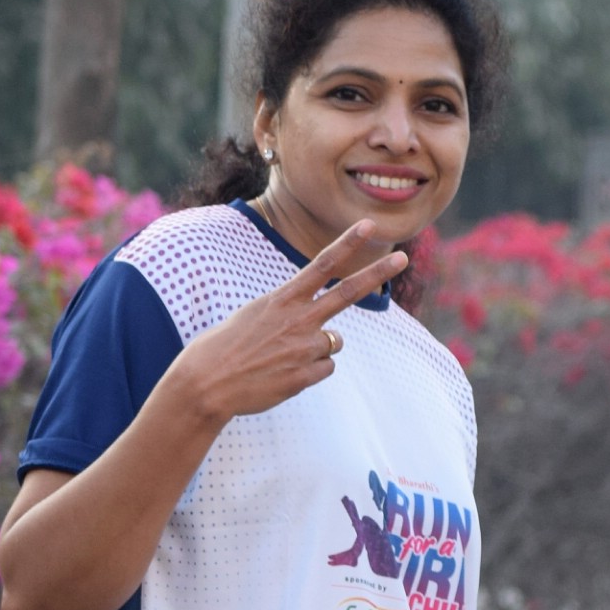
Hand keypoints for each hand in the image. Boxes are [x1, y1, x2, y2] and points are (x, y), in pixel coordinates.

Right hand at [170, 224, 407, 425]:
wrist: (206, 384)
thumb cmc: (224, 348)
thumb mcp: (254, 316)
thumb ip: (291, 316)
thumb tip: (326, 334)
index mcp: (281, 299)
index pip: (320, 264)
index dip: (346, 244)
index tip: (368, 225)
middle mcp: (298, 319)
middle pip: (347, 292)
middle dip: (377, 272)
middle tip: (403, 256)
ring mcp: (304, 347)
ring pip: (334, 342)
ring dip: (317, 349)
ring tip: (282, 356)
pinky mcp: (306, 375)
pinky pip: (326, 369)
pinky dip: (310, 371)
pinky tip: (283, 374)